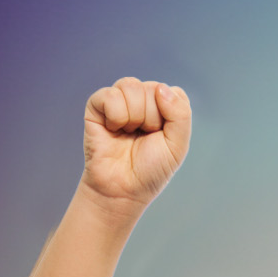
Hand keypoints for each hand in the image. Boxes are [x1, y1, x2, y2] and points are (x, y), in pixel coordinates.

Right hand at [80, 77, 190, 211]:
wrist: (121, 190)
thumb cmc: (150, 170)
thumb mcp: (177, 145)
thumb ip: (180, 114)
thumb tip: (160, 88)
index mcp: (163, 107)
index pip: (172, 92)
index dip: (169, 116)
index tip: (161, 137)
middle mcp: (141, 100)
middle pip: (152, 88)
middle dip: (150, 119)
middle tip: (141, 138)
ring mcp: (119, 101)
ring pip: (131, 86)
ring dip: (133, 116)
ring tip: (127, 133)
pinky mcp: (97, 106)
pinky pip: (110, 95)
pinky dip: (115, 116)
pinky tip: (112, 129)